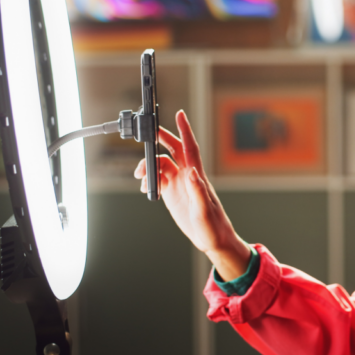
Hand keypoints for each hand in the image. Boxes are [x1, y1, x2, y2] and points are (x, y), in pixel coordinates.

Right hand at [134, 110, 250, 280]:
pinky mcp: (173, 194)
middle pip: (173, 150)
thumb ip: (198, 191)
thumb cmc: (213, 226)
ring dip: (148, 166)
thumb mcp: (204, 210)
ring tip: (140, 177)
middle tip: (146, 134)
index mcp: (196, 176)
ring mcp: (180, 184)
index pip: (190, 148)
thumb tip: (192, 172)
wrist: (213, 240)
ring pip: (162, 165)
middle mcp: (188, 176)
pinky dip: (149, 180)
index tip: (180, 113)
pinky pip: (159, 180)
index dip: (185, 130)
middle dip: (160, 139)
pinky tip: (145, 188)